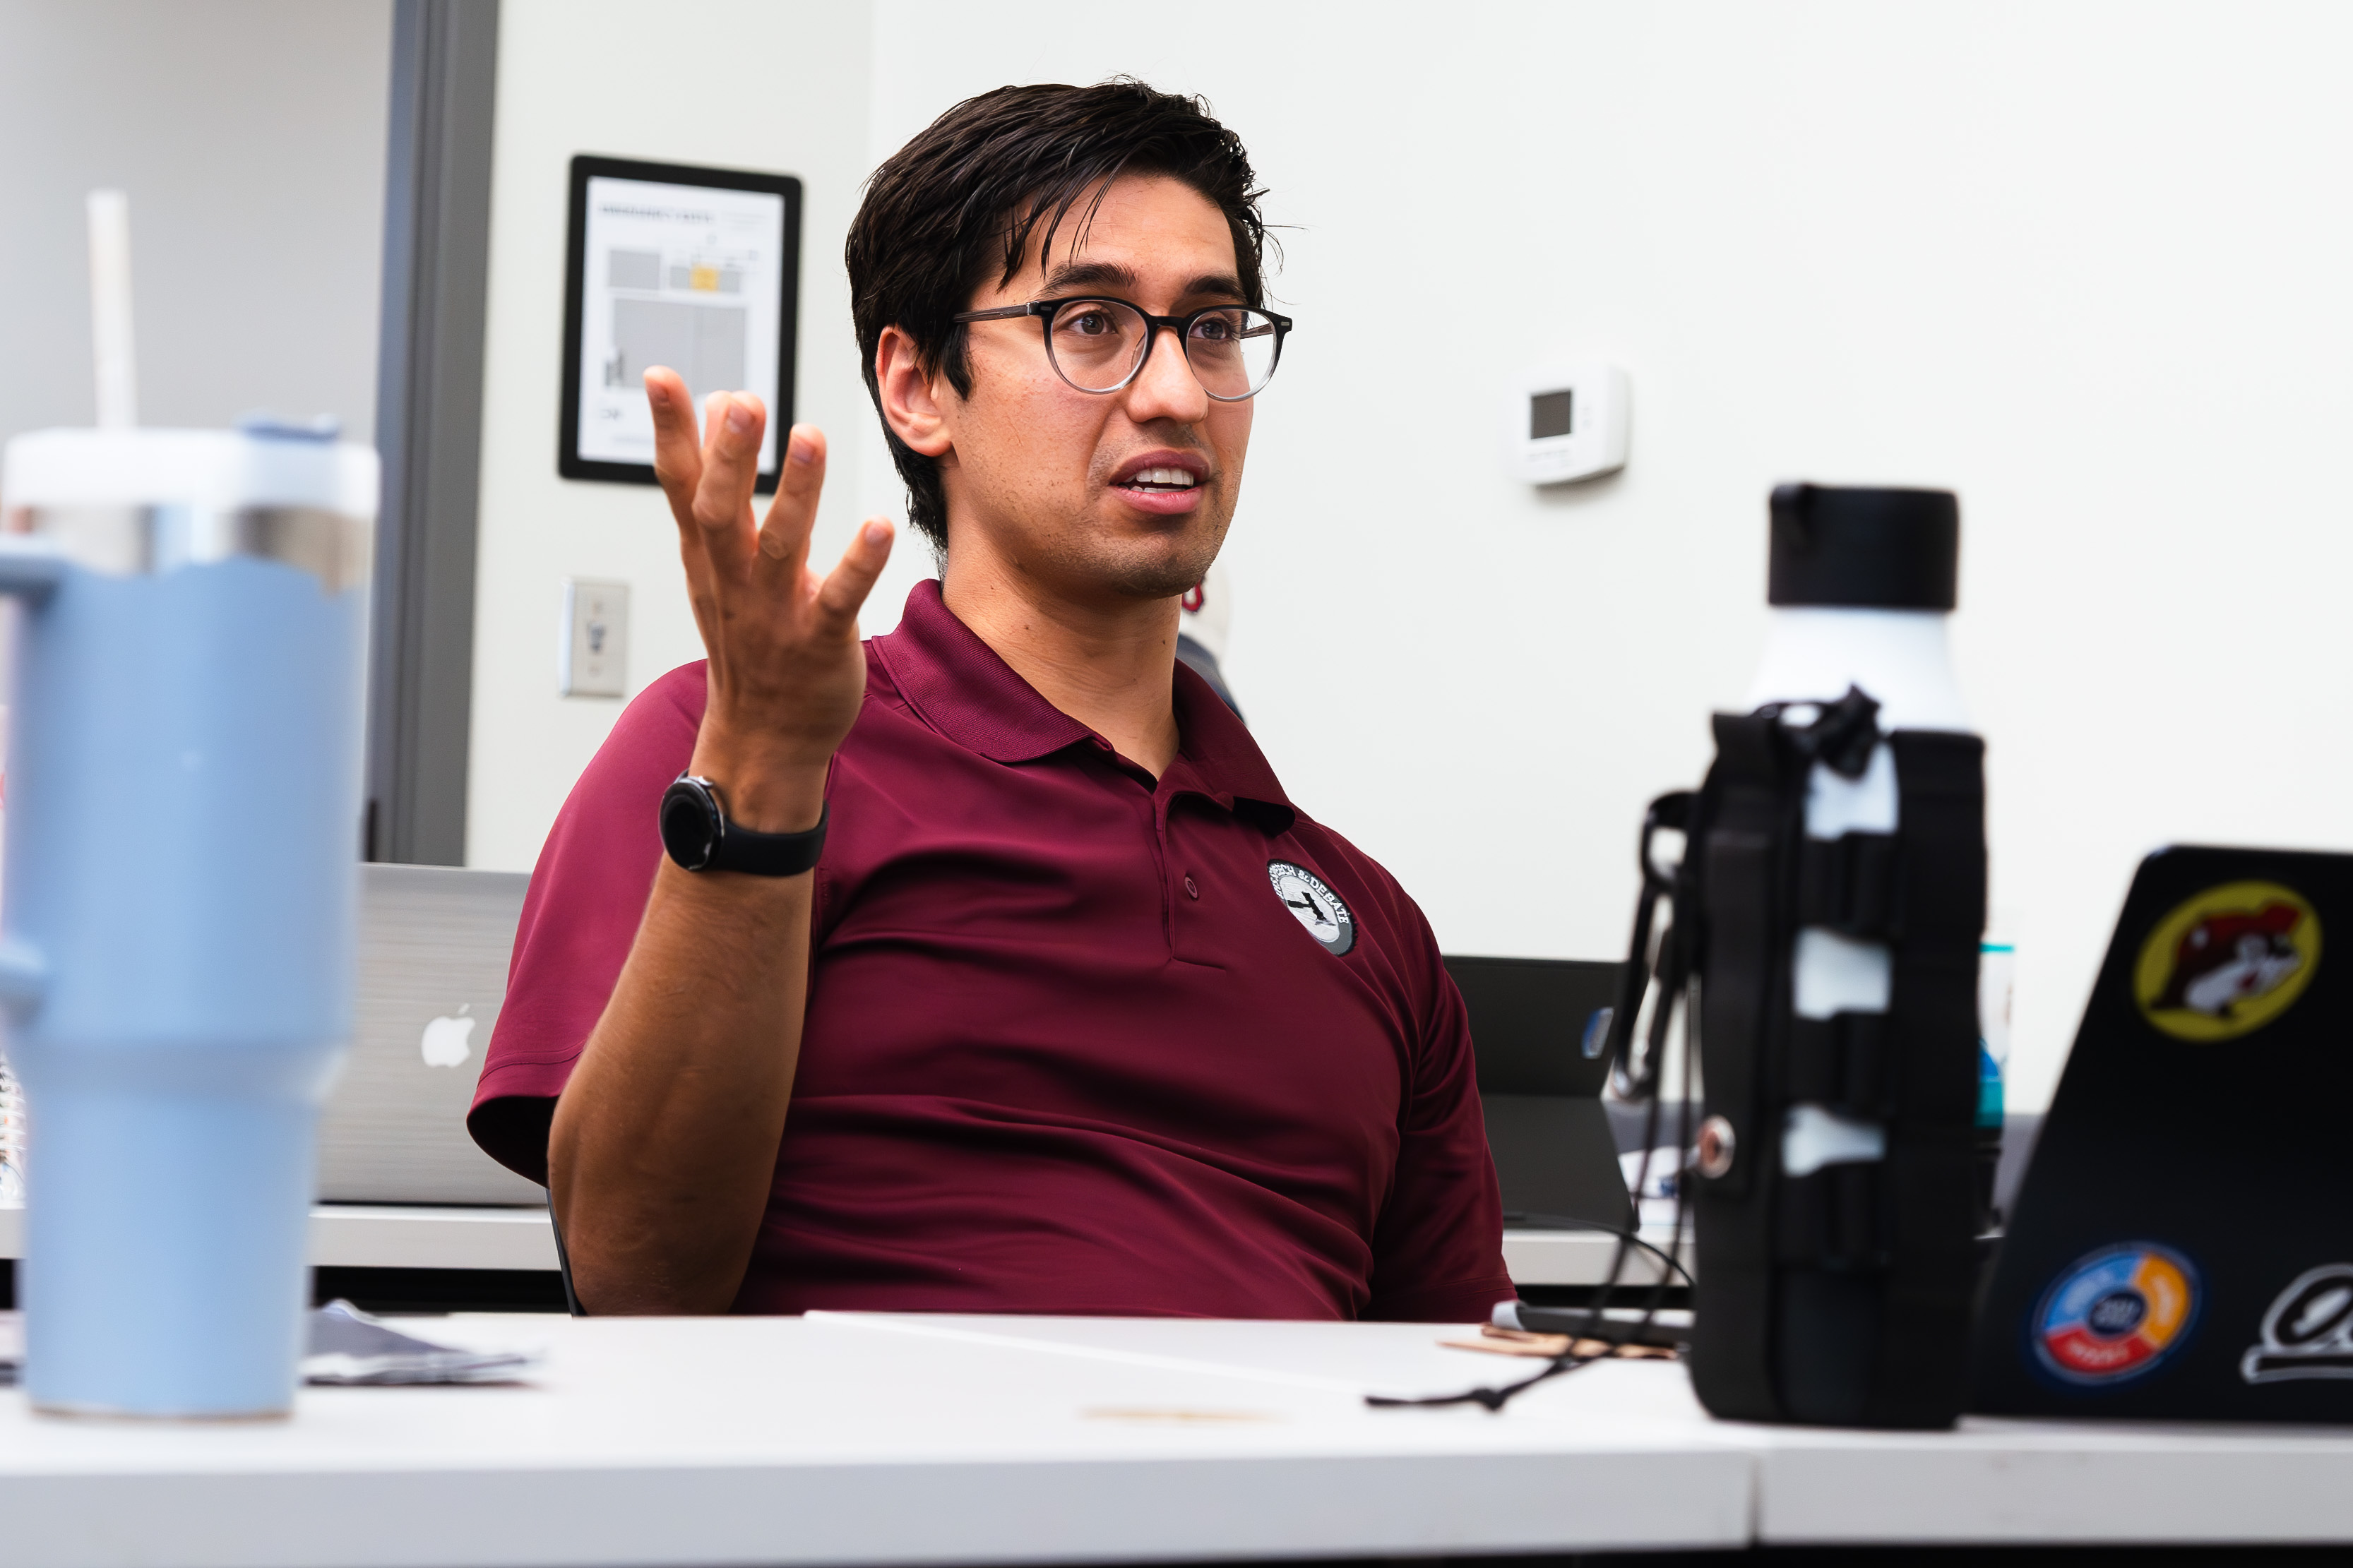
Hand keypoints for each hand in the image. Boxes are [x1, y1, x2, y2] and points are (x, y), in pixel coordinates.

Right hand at [646, 371, 893, 830]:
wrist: (764, 738)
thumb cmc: (747, 639)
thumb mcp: (717, 562)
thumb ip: (715, 483)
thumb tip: (717, 403)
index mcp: (709, 557)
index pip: (681, 486)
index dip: (670, 433)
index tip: (661, 376)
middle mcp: (735, 581)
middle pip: (720, 513)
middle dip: (728, 458)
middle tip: (744, 401)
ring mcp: (775, 614)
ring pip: (780, 549)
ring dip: (794, 494)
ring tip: (809, 438)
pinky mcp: (821, 643)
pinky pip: (840, 600)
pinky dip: (859, 564)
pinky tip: (879, 525)